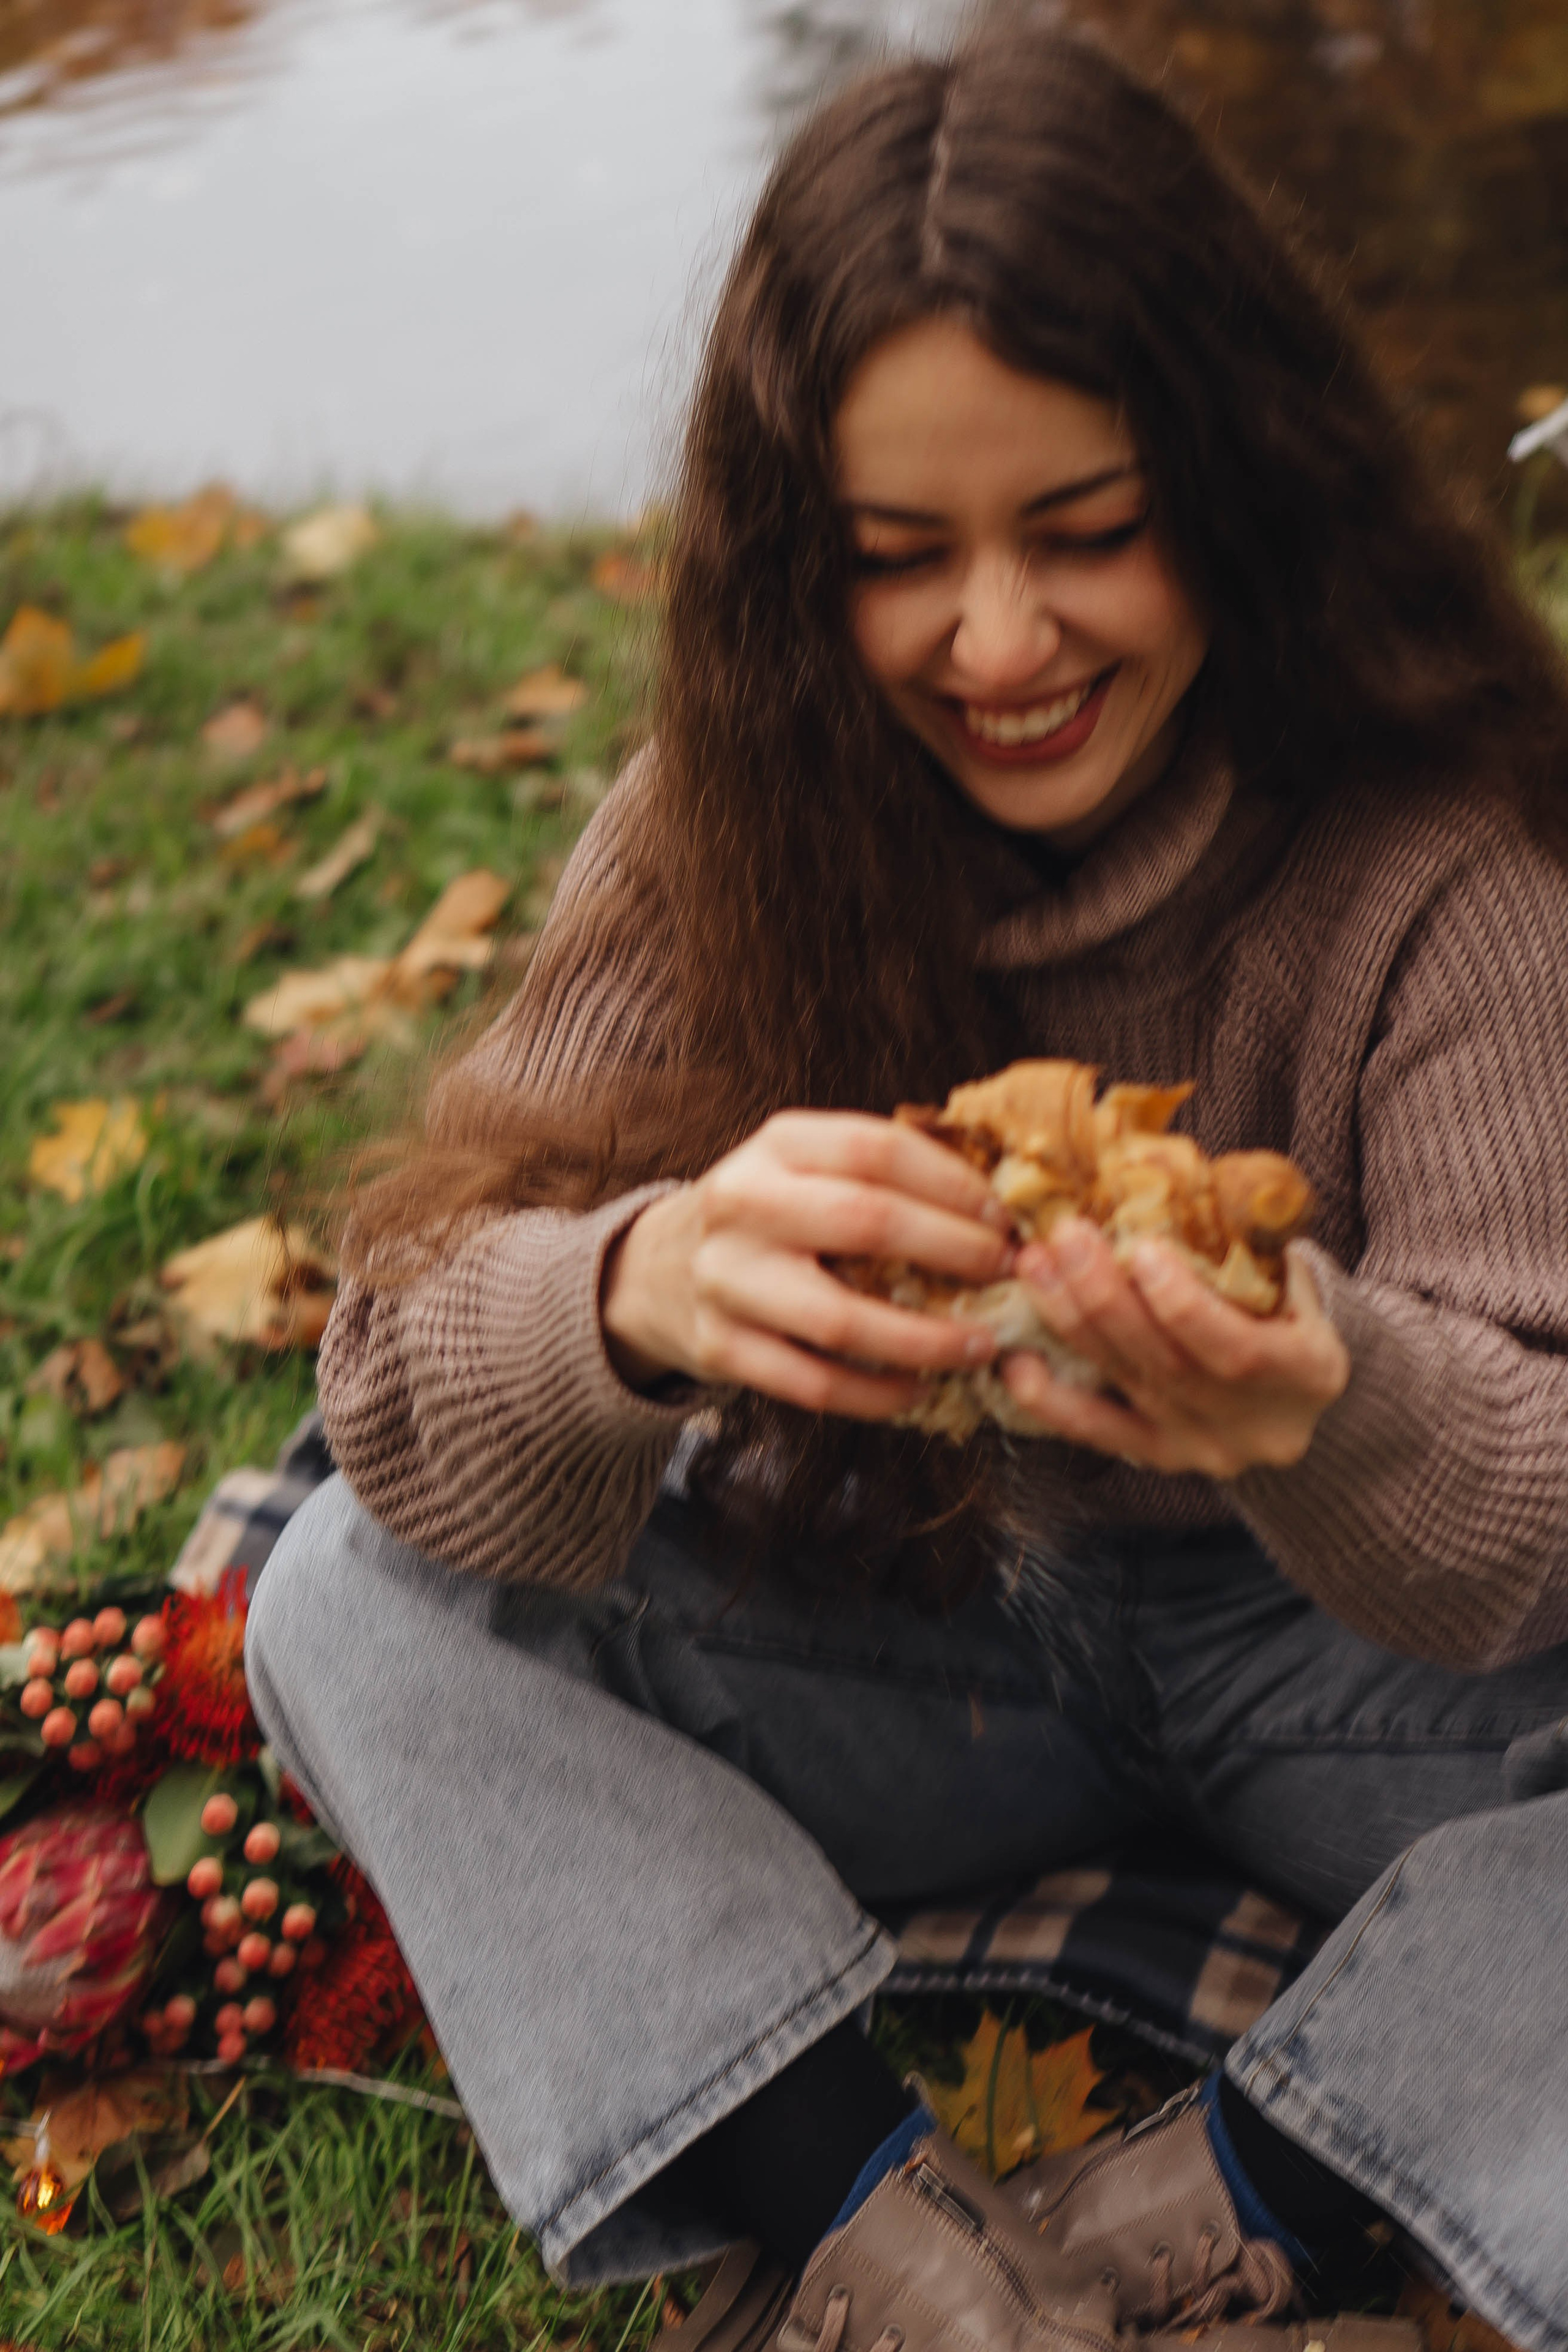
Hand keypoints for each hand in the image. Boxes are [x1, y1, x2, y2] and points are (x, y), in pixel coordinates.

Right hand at [600, 1110, 1011, 1416]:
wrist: (654, 1269)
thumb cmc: (767, 1215)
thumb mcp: (804, 1165)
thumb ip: (880, 1171)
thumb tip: (998, 1201)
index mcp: (776, 1145)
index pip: (878, 1149)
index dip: (954, 1184)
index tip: (1005, 1218)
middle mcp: (743, 1203)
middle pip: (867, 1222)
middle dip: (954, 1251)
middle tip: (1008, 1275)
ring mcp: (726, 1279)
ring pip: (841, 1319)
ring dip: (925, 1339)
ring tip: (979, 1346)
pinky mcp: (719, 1348)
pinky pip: (813, 1383)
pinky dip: (876, 1395)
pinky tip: (919, 1390)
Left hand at [999, 1218, 1348, 1476]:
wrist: (1295, 1397)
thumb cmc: (1288, 1313)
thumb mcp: (1293, 1279)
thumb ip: (1247, 1247)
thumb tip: (1166, 1179)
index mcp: (1307, 1373)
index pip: (1238, 1350)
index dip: (1182, 1303)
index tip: (1141, 1247)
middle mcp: (1253, 1425)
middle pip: (1167, 1365)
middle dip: (1106, 1296)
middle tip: (1065, 1237)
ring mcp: (1202, 1448)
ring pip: (1127, 1383)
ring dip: (1071, 1322)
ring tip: (1035, 1267)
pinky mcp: (1158, 1458)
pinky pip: (1095, 1432)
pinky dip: (1050, 1399)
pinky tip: (1017, 1361)